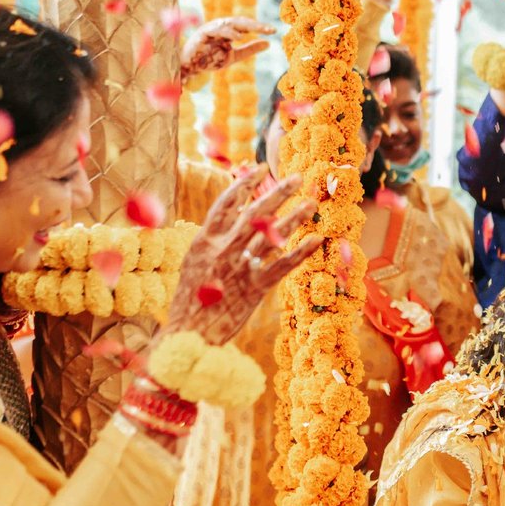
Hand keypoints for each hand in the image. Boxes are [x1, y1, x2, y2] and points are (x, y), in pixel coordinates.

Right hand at [161, 167, 319, 345]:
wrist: (188, 337)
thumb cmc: (190, 301)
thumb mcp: (194, 264)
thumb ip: (213, 243)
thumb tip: (232, 222)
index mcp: (204, 242)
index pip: (226, 204)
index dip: (244, 185)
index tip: (260, 168)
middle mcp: (222, 250)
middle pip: (253, 214)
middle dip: (276, 193)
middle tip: (296, 177)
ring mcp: (239, 269)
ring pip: (271, 236)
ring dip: (293, 218)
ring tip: (310, 204)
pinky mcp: (255, 290)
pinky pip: (282, 266)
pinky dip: (301, 252)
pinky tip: (316, 240)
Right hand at [180, 16, 275, 79]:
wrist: (191, 67)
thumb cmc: (210, 59)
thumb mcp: (234, 56)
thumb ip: (250, 49)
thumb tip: (268, 43)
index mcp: (229, 30)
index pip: (246, 26)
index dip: (259, 27)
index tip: (273, 31)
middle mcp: (221, 26)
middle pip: (240, 21)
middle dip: (255, 25)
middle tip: (269, 29)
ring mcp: (211, 28)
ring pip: (230, 22)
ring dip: (244, 26)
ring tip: (257, 30)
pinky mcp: (203, 33)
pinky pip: (216, 29)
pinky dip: (228, 32)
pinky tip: (239, 37)